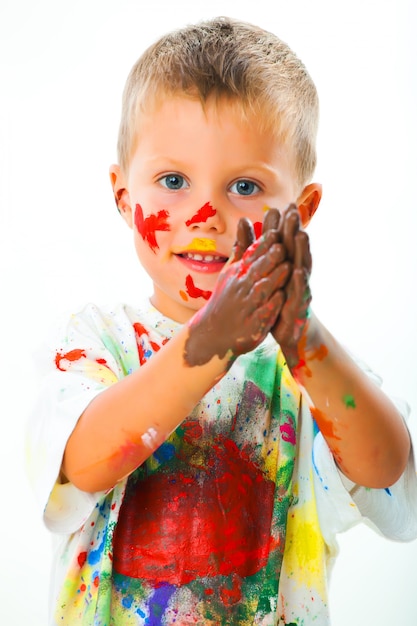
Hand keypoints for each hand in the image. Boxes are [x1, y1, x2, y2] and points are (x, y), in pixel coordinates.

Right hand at [184, 218, 290, 365]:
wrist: (213, 332)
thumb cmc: (227, 298)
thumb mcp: (231, 270)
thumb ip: (242, 246)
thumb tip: (245, 219)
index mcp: (239, 273)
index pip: (253, 255)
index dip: (265, 245)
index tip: (276, 231)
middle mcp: (242, 288)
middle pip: (257, 271)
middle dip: (270, 258)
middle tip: (282, 246)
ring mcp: (247, 307)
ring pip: (262, 290)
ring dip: (274, 279)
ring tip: (288, 268)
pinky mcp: (252, 325)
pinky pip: (262, 314)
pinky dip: (271, 306)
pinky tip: (280, 298)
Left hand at [269, 205, 312, 368]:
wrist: (288, 332)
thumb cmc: (277, 300)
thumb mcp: (263, 274)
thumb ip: (253, 249)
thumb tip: (246, 225)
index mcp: (284, 266)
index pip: (283, 243)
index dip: (282, 226)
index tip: (280, 206)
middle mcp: (294, 274)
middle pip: (294, 249)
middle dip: (294, 230)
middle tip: (293, 211)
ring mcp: (299, 289)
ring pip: (301, 266)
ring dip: (301, 251)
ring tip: (301, 234)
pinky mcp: (298, 307)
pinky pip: (299, 293)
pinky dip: (299, 282)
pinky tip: (298, 271)